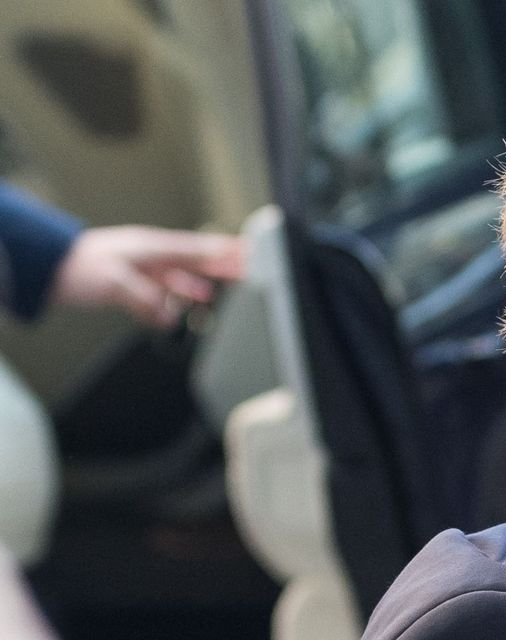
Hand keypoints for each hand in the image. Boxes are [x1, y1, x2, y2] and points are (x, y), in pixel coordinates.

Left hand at [52, 226, 244, 327]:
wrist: (48, 268)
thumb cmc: (78, 267)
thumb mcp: (114, 281)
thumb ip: (146, 298)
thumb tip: (168, 316)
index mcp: (150, 248)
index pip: (196, 250)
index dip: (223, 251)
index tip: (247, 252)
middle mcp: (149, 256)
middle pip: (193, 261)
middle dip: (220, 265)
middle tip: (246, 268)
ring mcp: (139, 269)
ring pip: (177, 278)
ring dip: (196, 286)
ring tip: (216, 292)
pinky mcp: (128, 284)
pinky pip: (157, 294)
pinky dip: (170, 302)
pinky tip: (176, 311)